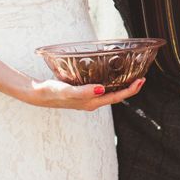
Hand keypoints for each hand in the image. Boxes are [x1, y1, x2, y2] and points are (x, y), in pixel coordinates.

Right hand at [24, 78, 145, 110]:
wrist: (38, 94)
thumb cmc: (52, 92)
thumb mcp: (67, 91)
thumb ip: (83, 91)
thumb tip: (101, 90)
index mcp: (91, 103)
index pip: (116, 97)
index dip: (130, 91)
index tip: (141, 81)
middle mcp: (92, 102)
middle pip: (116, 96)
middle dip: (130, 88)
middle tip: (142, 77)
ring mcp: (87, 99)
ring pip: (110, 93)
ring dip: (121, 86)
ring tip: (131, 76)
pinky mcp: (83, 93)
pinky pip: (101, 89)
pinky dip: (110, 83)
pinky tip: (110, 76)